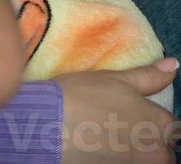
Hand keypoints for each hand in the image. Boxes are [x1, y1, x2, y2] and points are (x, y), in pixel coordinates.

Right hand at [56, 60, 179, 162]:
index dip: (152, 117)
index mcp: (161, 124)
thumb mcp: (117, 79)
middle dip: (147, 139)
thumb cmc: (84, 96)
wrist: (50, 126)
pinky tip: (100, 146)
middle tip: (118, 124)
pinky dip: (117, 157)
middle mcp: (156, 152)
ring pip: (144, 158)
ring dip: (132, 149)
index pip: (172, 126)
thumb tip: (173, 65)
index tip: (133, 112)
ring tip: (107, 135)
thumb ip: (149, 76)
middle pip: (162, 149)